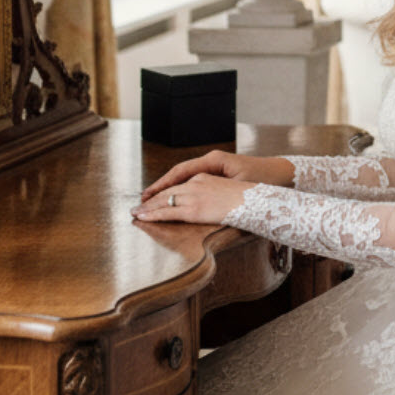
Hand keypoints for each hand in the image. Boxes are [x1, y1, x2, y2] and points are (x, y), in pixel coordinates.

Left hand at [132, 172, 256, 225]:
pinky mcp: (193, 209)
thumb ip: (216, 193)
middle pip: (168, 190)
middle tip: (139, 205)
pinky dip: (152, 214)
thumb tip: (210, 202)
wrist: (258, 199)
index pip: (180, 183)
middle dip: (152, 198)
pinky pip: (167, 212)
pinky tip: (142, 217)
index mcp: (206, 176)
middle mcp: (197, 182)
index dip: (165, 190)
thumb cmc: (250, 197)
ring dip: (148, 207)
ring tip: (136, 212)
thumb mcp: (231, 189)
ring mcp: (194, 195)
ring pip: (164, 200)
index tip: (154, 196)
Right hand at [140, 150, 293, 199]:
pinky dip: (181, 190)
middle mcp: (211, 162)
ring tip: (151, 201)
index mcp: (214, 160)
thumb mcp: (239, 183)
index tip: (148, 195)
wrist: (282, 174)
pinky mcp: (218, 175)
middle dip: (160, 188)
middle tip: (142, 201)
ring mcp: (214, 168)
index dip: (162, 184)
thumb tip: (193, 193)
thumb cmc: (263, 178)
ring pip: (184, 179)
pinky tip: (173, 200)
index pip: (181, 171)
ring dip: (169, 190)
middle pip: (179, 175)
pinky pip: (194, 182)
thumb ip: (217, 187)